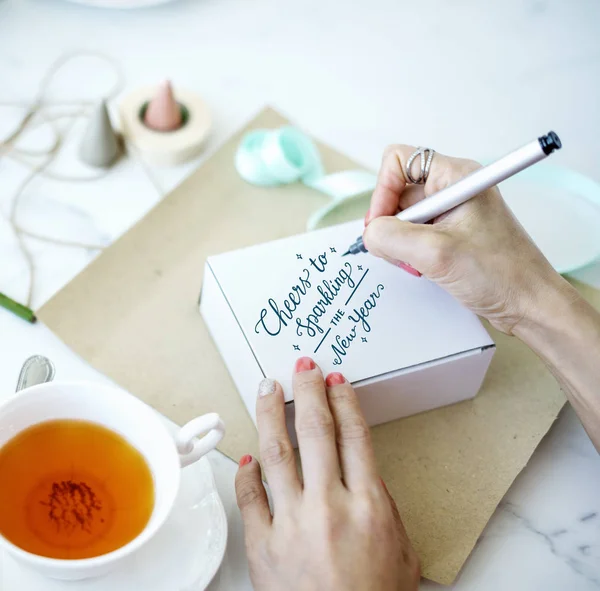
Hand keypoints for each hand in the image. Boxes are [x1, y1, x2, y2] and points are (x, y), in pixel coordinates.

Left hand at [235, 358, 419, 590]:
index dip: (344, 401)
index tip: (336, 381)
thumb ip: (383, 506)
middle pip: (315, 431)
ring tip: (267, 388)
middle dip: (308, 391)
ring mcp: (291, 523)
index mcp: (368, 505)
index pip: (354, 436)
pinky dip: (247, 472)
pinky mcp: (262, 545)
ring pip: (276, 452)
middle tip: (303, 367)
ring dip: (270, 413)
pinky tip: (249, 454)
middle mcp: (329, 505)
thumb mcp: (400, 551)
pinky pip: (250, 497)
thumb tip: (362, 474)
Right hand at [363, 145, 571, 333]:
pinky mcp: (452, 234)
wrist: (530, 305)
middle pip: (397, 193)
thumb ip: (391, 236)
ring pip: (403, 218)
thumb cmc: (500, 274)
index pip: (398, 161)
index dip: (382, 191)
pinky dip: (410, 253)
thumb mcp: (436, 253)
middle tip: (400, 252)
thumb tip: (369, 233)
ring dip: (400, 243)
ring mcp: (452, 213)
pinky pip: (415, 235)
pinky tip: (423, 269)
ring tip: (417, 265)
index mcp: (455, 177)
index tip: (381, 224)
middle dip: (390, 225)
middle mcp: (453, 189)